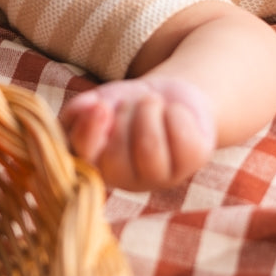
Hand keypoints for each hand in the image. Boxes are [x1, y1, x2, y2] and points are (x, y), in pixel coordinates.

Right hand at [62, 77, 216, 191]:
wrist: (166, 96)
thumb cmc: (126, 104)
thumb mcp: (98, 102)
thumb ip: (81, 109)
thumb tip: (85, 108)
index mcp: (97, 166)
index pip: (85, 162)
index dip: (90, 134)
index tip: (100, 106)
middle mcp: (128, 179)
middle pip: (118, 157)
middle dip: (124, 116)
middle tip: (132, 103)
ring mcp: (163, 175)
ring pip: (150, 148)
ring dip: (149, 111)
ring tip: (152, 104)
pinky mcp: (194, 161)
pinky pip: (182, 137)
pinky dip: (177, 113)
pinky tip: (174, 114)